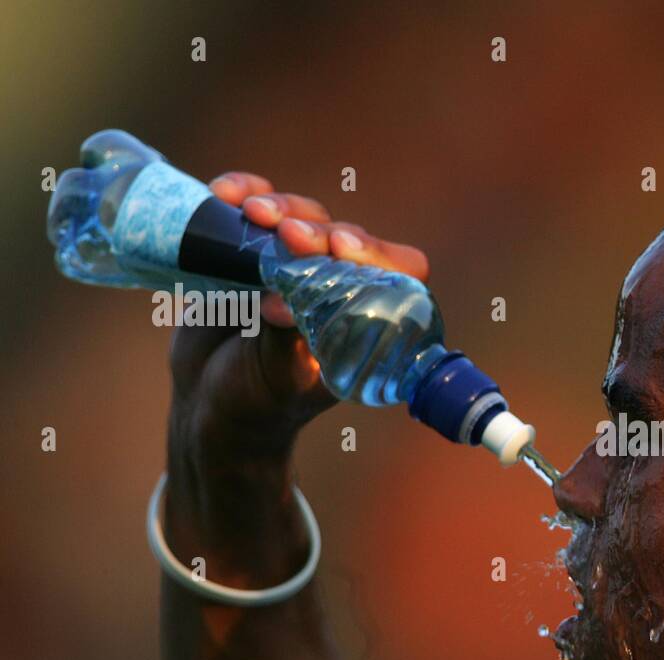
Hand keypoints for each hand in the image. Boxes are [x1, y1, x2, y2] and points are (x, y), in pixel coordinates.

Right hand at [169, 171, 429, 459]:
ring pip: (304, 217)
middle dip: (318, 229)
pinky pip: (257, 208)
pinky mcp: (254, 250)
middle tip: (288, 235)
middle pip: (346, 237)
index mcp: (365, 322)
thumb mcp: (278, 378)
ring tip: (251, 212)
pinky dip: (244, 192)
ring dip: (282, 207)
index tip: (340, 250)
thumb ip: (286, 340)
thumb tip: (281, 304)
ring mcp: (296, 265)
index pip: (398, 273)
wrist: (205, 400)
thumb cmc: (255, 401)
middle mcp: (338, 288)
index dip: (378, 254)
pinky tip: (225, 193)